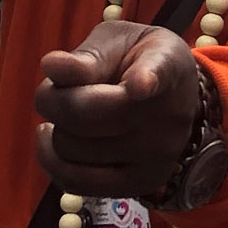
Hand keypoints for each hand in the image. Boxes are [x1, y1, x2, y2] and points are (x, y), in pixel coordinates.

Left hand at [34, 22, 201, 197]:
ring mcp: (156, 156)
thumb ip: (88, 55)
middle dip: (52, 98)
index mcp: (166, 66)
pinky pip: (76, 183)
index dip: (146, 78)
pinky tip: (55, 138)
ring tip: (69, 116)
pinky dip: (52, 161)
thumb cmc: (136, 61)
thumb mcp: (118, 43)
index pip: (158, 73)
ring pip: (70, 149)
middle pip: (81, 113)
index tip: (140, 84)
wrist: (177, 97)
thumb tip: (51, 65)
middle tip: (59, 91)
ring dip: (57, 129)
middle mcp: (168, 116)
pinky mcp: (141, 185)